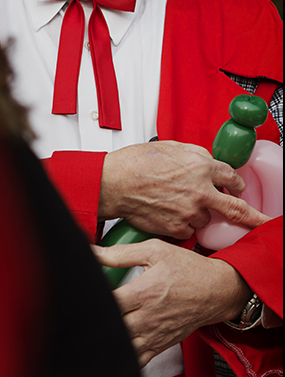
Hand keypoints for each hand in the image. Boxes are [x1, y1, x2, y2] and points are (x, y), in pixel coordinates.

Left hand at [94, 240, 252, 366]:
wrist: (219, 291)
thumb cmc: (187, 269)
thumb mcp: (155, 251)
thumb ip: (121, 253)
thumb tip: (93, 251)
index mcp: (145, 293)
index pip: (110, 302)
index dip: (93, 298)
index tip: (82, 292)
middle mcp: (148, 317)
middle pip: (114, 326)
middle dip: (97, 319)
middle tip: (83, 311)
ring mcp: (155, 334)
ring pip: (123, 345)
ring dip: (108, 337)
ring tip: (95, 328)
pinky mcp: (161, 344)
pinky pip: (138, 359)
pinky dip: (122, 356)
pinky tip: (111, 346)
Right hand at [99, 141, 267, 238]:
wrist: (113, 183)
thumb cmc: (134, 164)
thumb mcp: (170, 147)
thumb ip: (196, 155)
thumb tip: (208, 162)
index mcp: (202, 167)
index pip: (232, 178)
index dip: (235, 184)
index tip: (237, 189)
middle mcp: (201, 191)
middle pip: (237, 208)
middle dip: (254, 217)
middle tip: (263, 222)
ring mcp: (190, 212)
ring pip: (205, 218)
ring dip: (197, 213)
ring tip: (174, 203)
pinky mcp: (177, 227)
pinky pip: (187, 230)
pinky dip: (180, 224)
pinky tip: (165, 212)